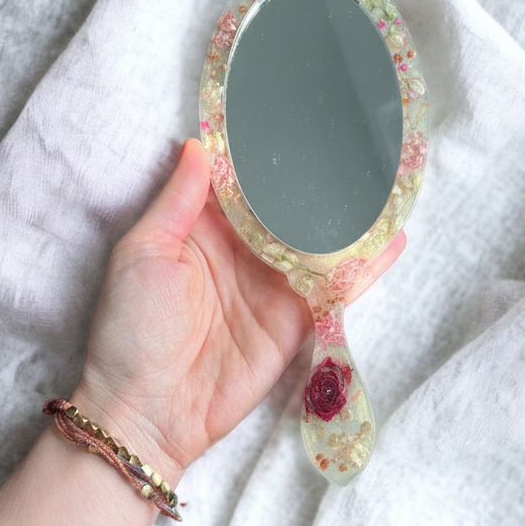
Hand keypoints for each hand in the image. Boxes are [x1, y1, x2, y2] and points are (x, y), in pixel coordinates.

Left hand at [72, 138, 404, 477]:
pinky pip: (335, 289)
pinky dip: (365, 268)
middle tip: (355, 137)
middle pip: (286, 207)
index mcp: (201, 228)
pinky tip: (393, 239)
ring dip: (347, 217)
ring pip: (317, 242)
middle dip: (316, 179)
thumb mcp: (142, 254)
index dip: (262, 153)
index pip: (239, 181)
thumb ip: (177, 202)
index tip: (293, 113)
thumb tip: (197, 144)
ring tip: (385, 179)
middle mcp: (242, 251)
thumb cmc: (130, 329)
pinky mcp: (296, 321)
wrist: (147, 413)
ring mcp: (273, 285)